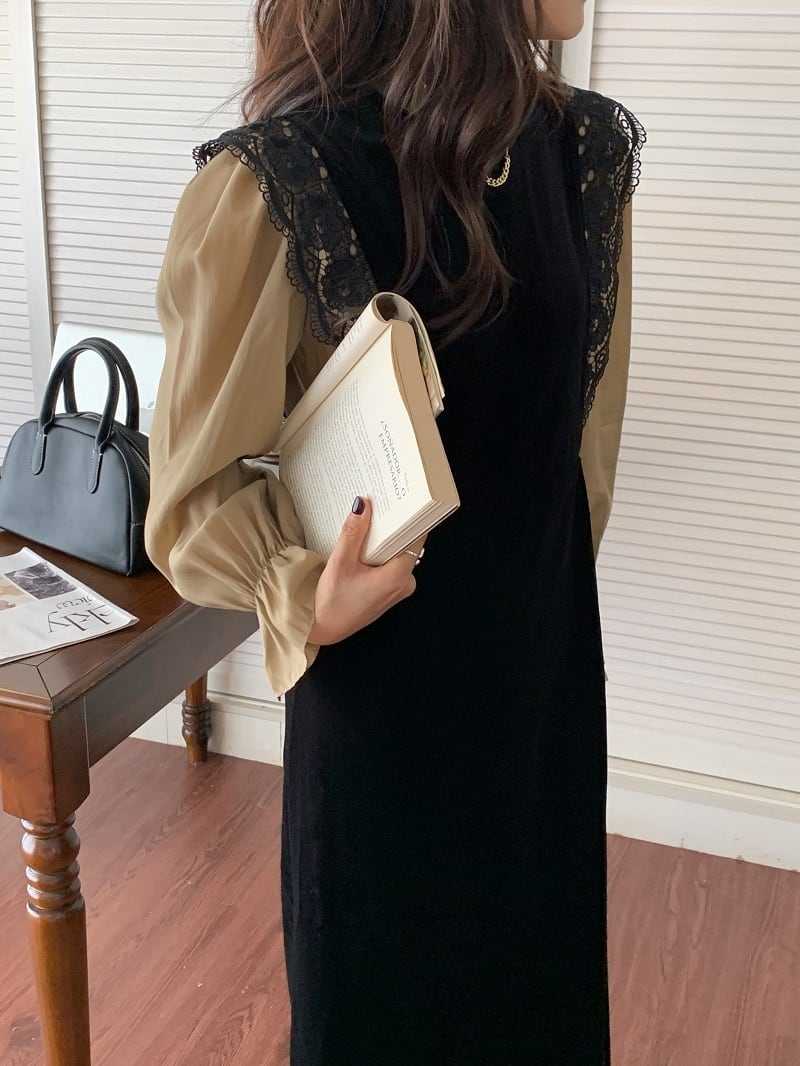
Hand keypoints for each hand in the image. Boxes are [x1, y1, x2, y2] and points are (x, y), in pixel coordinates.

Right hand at [308, 497, 424, 645]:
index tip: (403, 501)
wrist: (323, 628)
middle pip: (407, 544)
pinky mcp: (390, 591)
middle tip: (380, 507)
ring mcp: (399, 589)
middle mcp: (405, 583)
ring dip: (386, 540)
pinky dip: (381, 553)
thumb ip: (353, 532)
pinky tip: (366, 547)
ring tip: (369, 525)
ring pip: (399, 554)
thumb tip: (363, 505)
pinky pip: (392, 564)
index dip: (411, 518)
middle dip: (394, 526)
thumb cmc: (332, 602)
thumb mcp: (340, 562)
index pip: (416, 538)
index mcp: (398, 576)